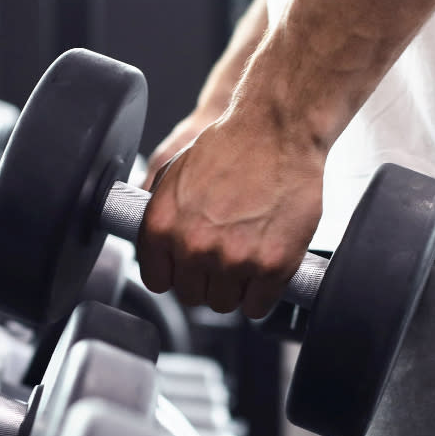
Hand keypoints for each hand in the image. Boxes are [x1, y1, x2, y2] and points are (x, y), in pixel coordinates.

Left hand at [137, 109, 323, 318]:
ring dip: (235, 288)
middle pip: (192, 296)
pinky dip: (262, 294)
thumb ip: (161, 217)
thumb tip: (157, 249)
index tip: (191, 267)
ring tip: (247, 259)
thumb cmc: (230, 147)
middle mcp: (193, 247)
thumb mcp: (173, 175)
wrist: (277, 130)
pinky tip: (265, 271)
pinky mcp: (271, 267)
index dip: (177, 274)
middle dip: (207, 280)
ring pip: (224, 303)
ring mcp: (233, 260)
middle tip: (226, 257)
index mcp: (162, 228)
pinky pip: (257, 305)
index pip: (158, 281)